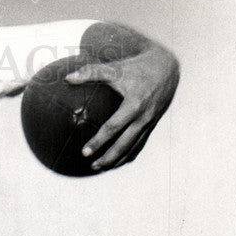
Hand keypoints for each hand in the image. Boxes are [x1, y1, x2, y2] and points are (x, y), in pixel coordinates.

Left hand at [66, 40, 179, 171]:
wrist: (166, 68)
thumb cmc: (137, 68)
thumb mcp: (116, 68)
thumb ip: (92, 72)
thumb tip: (68, 78)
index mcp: (135, 104)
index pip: (114, 127)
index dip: (99, 141)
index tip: (85, 152)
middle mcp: (144, 117)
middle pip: (125, 144)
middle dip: (108, 157)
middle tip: (92, 165)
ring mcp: (149, 123)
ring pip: (133, 148)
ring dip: (117, 160)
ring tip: (100, 167)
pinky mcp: (152, 125)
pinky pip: (140, 144)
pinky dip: (128, 155)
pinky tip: (116, 161)